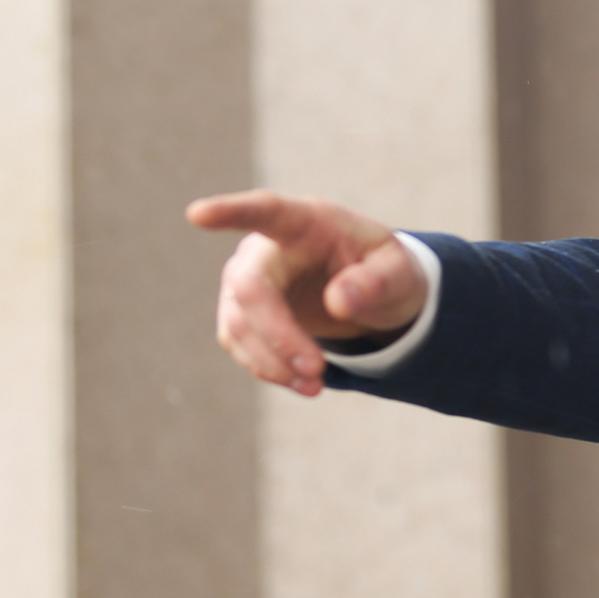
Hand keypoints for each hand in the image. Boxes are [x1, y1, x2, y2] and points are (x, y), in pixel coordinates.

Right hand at [185, 190, 426, 396]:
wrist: (371, 291)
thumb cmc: (383, 269)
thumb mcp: (400, 272)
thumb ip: (377, 281)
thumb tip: (339, 302)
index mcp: (305, 222)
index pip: (264, 211)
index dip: (230, 212)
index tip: (198, 214)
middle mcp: (265, 248)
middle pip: (250, 288)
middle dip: (278, 335)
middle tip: (318, 369)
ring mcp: (246, 280)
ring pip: (237, 324)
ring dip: (273, 361)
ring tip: (315, 386)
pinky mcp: (241, 312)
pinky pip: (239, 344)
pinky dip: (268, 368)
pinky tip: (301, 382)